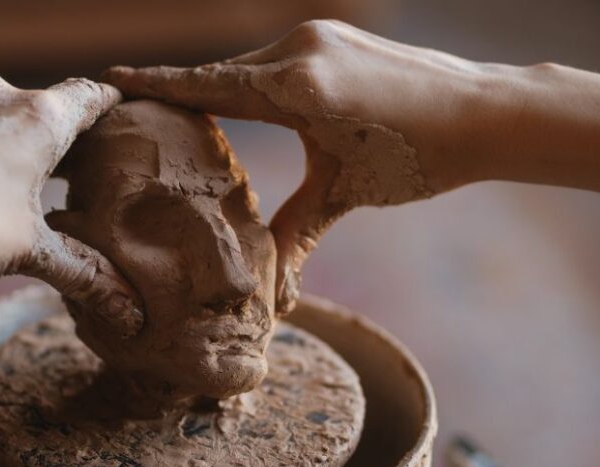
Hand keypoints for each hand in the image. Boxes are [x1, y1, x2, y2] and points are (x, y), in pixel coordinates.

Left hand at [0, 71, 141, 335]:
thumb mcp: (30, 252)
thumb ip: (81, 272)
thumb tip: (128, 313)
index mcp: (39, 119)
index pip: (89, 97)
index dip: (110, 105)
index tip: (124, 111)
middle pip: (46, 107)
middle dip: (66, 136)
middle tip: (86, 164)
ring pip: (1, 117)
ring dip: (18, 143)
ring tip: (32, 180)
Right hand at [105, 20, 486, 311]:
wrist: (487, 115)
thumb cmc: (417, 157)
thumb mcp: (344, 194)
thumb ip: (294, 232)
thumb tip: (272, 296)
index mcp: (296, 86)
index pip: (209, 85)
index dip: (158, 84)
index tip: (112, 76)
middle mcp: (302, 50)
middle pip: (226, 75)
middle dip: (187, 93)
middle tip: (145, 110)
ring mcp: (322, 38)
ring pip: (254, 66)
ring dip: (226, 90)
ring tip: (193, 114)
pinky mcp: (339, 39)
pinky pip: (281, 59)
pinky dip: (259, 81)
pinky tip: (253, 101)